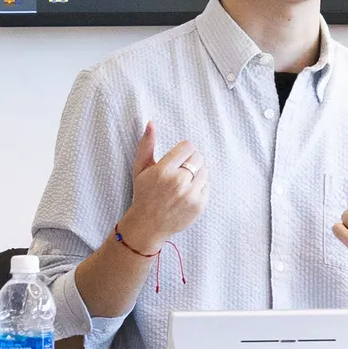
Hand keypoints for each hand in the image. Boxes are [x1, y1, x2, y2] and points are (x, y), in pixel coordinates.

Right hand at [120, 121, 208, 251]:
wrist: (148, 225)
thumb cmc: (144, 194)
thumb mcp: (140, 169)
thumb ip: (146, 145)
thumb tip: (151, 123)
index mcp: (163, 171)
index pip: (188, 147)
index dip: (184, 150)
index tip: (179, 156)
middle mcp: (177, 182)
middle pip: (198, 157)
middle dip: (191, 160)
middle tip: (181, 170)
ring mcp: (190, 195)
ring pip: (204, 171)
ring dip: (196, 173)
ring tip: (184, 181)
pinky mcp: (199, 205)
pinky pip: (207, 185)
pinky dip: (200, 186)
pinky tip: (187, 192)